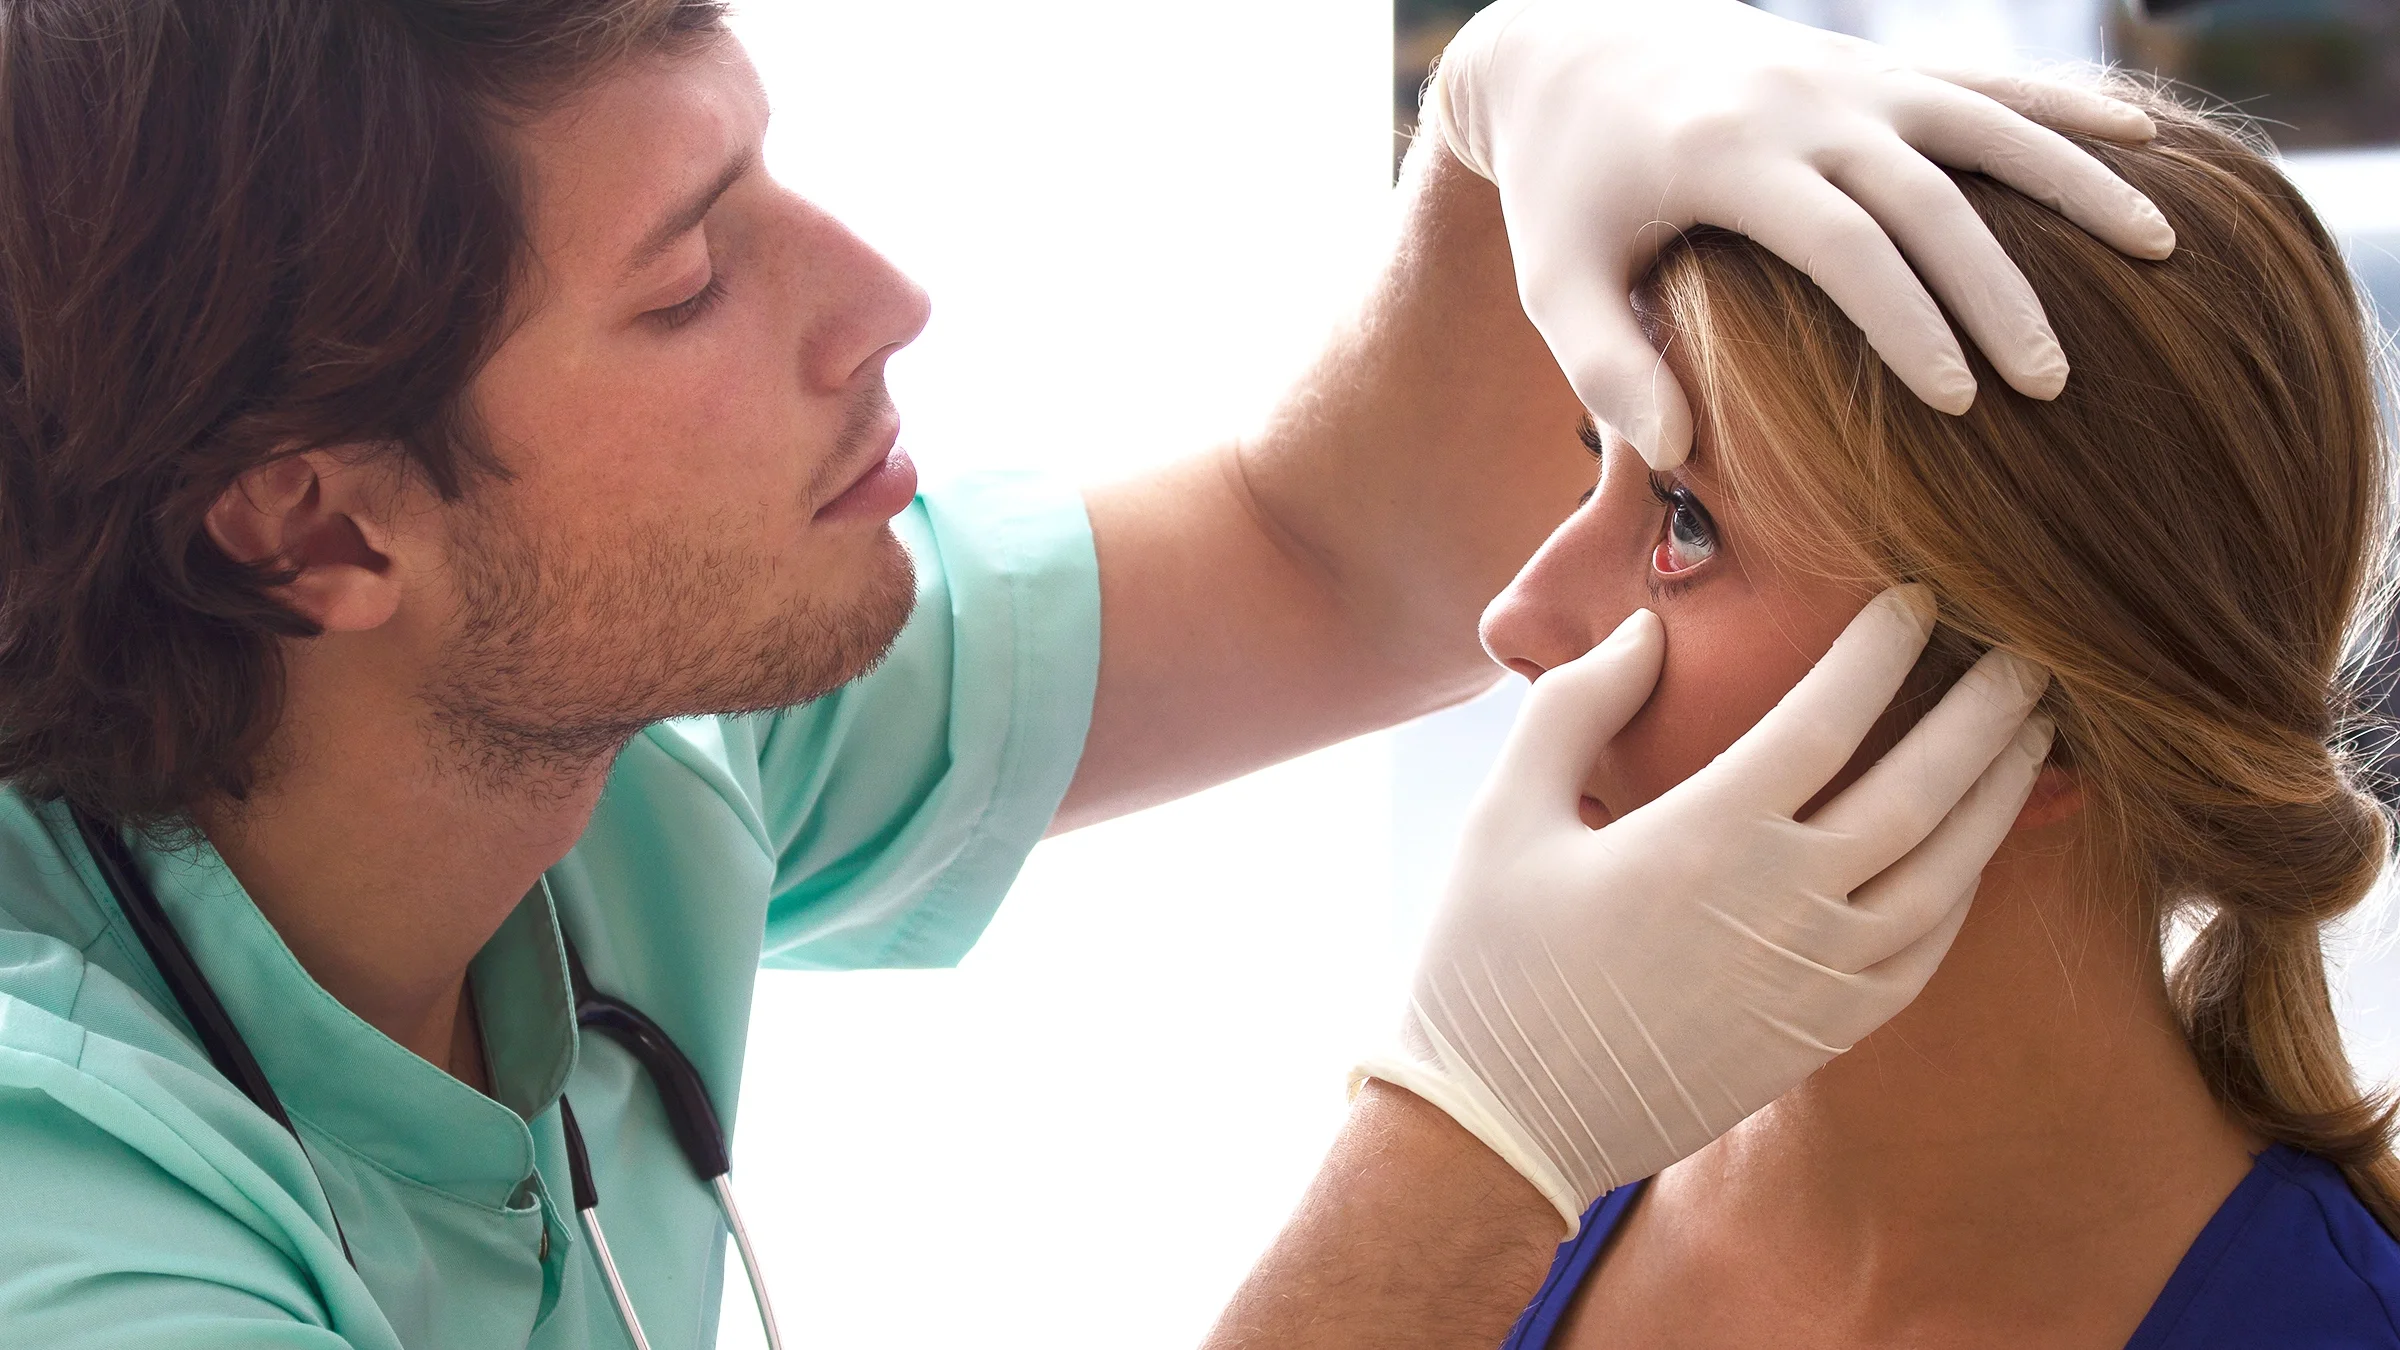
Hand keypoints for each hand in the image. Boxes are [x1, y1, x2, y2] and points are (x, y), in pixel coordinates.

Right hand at [1356, 588, 2054, 1230]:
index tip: (1918, 599)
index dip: (1883, 649)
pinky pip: (1926, 953)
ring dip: (1998, 797)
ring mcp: (1816, 979)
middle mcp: (1783, 906)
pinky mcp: (1824, 1035)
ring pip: (1947, 875)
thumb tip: (1650, 631)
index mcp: (1704, 838)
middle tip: (2026, 653)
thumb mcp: (1502, 815)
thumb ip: (1577, 705)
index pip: (1829, 717)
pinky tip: (1973, 851)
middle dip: (1984, 712)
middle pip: (1921, 789)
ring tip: (2030, 737)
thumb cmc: (1490, 963)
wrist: (1506, 1128)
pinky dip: (1964, 891)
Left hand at [1424, 0, 2176, 467]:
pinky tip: (2145, 140)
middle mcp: (1804, 107)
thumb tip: (1677, 452)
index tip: (1958, 403)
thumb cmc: (1564, 191)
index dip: (1907, 322)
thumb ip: (1604, 369)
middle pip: (1930, 197)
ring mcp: (1849, 77)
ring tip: (2162, 249)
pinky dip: (2065, 106)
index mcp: (1728, 160)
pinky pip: (1984, 82)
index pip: (1844, 246)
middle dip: (1997, 292)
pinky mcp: (1873, 67)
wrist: (1570, 46)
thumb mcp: (1553, 283)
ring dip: (2076, 183)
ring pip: (1986, 123)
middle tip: (2052, 384)